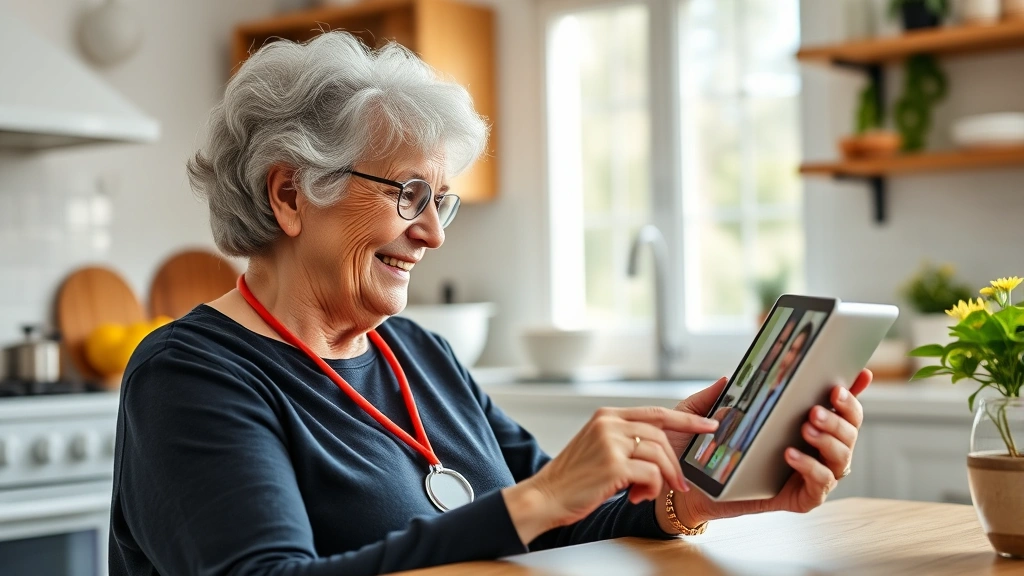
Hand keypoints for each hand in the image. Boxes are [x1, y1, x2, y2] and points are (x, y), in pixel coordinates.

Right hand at [503, 406, 718, 544]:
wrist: (545, 496)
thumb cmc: (574, 478)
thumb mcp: (599, 448)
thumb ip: (626, 440)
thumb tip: (662, 449)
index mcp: (607, 416)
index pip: (656, 412)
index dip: (688, 418)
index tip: (711, 424)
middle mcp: (609, 423)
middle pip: (661, 435)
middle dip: (675, 463)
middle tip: (679, 484)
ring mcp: (610, 442)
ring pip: (659, 455)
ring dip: (663, 479)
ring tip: (649, 493)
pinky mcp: (613, 464)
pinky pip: (651, 474)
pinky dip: (650, 489)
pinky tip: (635, 497)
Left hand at [663, 370, 871, 527]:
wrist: (688, 489)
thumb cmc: (701, 450)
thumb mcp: (703, 418)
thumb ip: (716, 398)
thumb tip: (730, 377)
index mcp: (799, 423)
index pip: (834, 406)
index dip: (852, 391)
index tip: (860, 373)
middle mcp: (813, 448)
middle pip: (849, 431)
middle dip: (841, 416)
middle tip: (817, 406)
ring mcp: (810, 474)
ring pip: (841, 458)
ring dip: (830, 440)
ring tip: (808, 425)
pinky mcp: (801, 498)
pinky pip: (820, 485)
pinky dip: (812, 469)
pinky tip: (792, 455)